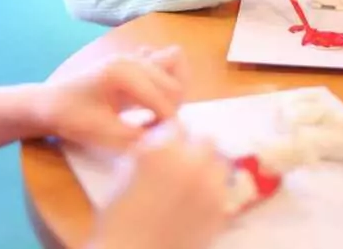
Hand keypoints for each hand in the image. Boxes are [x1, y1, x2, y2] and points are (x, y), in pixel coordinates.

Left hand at [40, 47, 187, 150]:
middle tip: (156, 133)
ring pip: (173, 68)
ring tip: (154, 118)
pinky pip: (163, 61)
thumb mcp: (105, 134)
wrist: (49, 103)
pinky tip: (148, 101)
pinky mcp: (132, 61)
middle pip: (172, 84)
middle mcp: (132, 59)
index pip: (163, 100)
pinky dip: (163, 81)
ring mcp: (132, 57)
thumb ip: (139, 136)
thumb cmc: (72, 118)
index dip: (168, 125)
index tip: (164, 144)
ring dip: (171, 95)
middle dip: (171, 110)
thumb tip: (168, 138)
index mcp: (124, 73)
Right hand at [91, 122, 229, 248]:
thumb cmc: (119, 215)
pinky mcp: (220, 210)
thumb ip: (148, 150)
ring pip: (221, 164)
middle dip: (195, 149)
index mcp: (164, 148)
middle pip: (207, 140)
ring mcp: (210, 186)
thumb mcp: (125, 171)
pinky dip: (214, 192)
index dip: (172, 136)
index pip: (178, 126)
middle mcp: (193, 162)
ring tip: (196, 182)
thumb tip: (161, 142)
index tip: (169, 144)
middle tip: (183, 163)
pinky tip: (199, 203)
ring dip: (210, 168)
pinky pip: (223, 190)